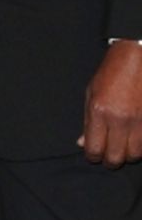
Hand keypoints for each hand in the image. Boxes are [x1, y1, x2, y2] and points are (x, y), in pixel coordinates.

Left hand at [79, 41, 141, 166]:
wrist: (135, 60)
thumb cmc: (109, 75)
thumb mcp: (91, 94)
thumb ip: (88, 122)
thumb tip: (82, 144)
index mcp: (100, 112)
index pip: (95, 148)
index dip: (92, 156)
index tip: (92, 154)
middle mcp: (121, 120)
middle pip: (116, 158)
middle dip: (109, 160)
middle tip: (107, 155)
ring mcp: (140, 122)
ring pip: (134, 155)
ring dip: (126, 154)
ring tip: (121, 146)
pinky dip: (139, 147)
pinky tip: (133, 140)